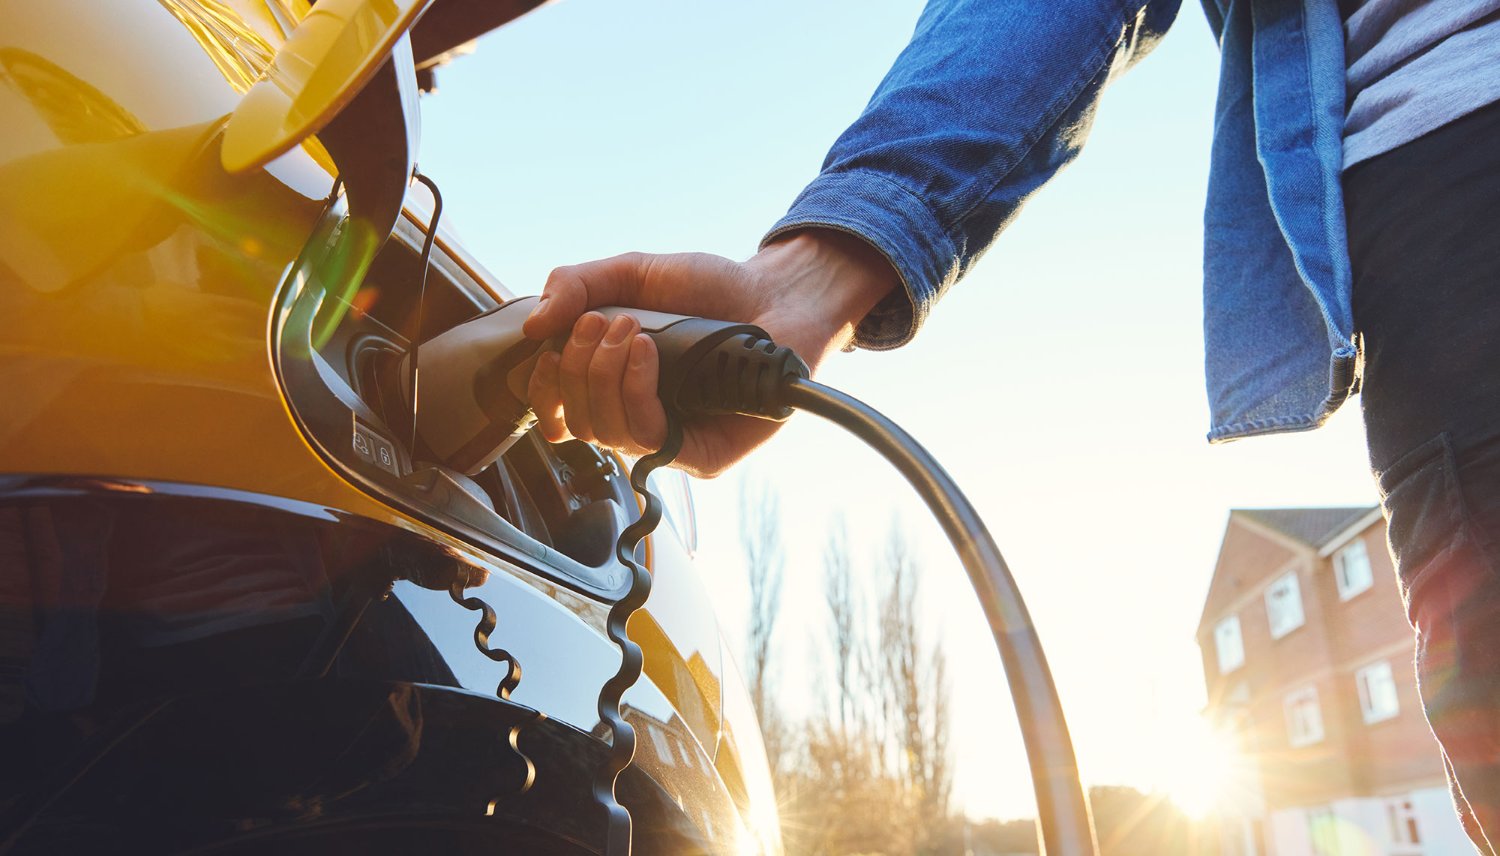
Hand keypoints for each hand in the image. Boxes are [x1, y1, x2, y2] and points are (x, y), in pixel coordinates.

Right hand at [522, 229, 898, 476]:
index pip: (557, 413)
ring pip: (605, 433)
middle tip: (603, 322)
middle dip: (577, 367)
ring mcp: (670, 440)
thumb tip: (532, 326)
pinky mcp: (702, 456)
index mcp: (612, 386)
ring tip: (631, 331)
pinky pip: (649, 440)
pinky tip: (648, 353)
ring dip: (604, 375)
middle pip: (575, 422)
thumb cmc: (709, 288)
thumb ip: (576, 285)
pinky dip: (636, 391)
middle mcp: (637, 418)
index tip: (547, 350)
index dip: (542, 390)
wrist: (775, 293)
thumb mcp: (631, 273)